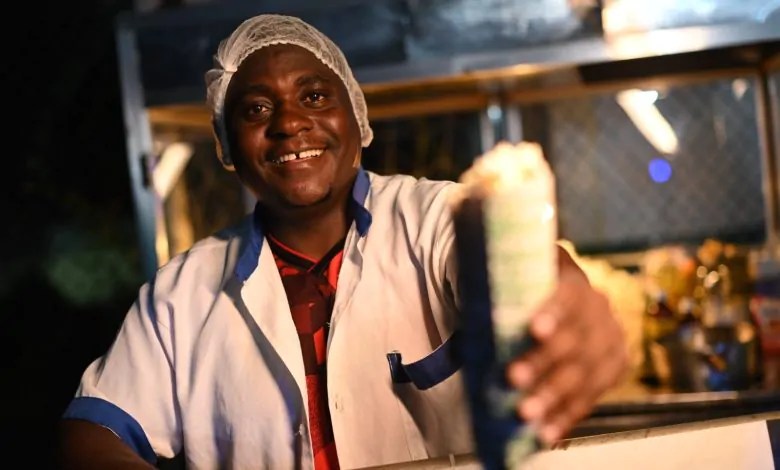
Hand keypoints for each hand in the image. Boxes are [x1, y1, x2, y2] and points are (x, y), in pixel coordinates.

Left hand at [506, 247, 628, 444]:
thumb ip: (489, 252)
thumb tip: (460, 211)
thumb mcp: (505, 264)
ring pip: (587, 373)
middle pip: (578, 339)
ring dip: (555, 396)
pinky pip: (591, 397)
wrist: (541, 301)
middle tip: (513, 379)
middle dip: (545, 363)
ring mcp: (606, 341)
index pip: (568, 293)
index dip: (553, 311)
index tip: (531, 329)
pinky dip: (568, 417)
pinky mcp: (607, 370)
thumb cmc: (514, 284)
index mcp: (570, 277)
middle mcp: (596, 308)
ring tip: (525, 414)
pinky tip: (547, 435)